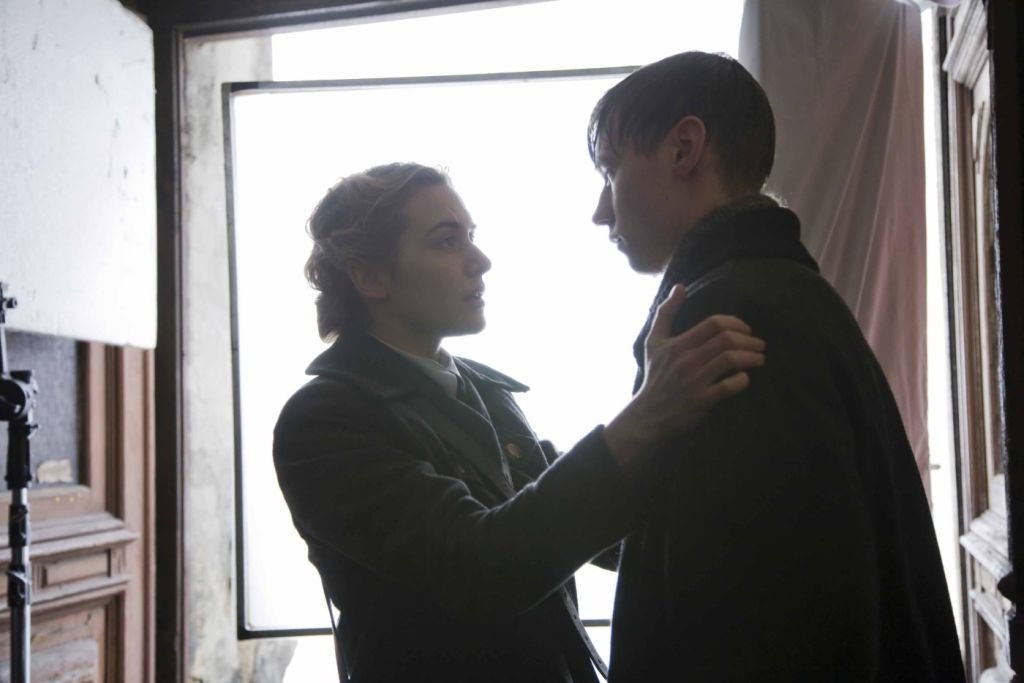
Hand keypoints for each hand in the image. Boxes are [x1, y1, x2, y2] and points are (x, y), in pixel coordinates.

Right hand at [603, 284, 765, 470]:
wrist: (647, 414)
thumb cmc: (654, 376)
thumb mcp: (653, 342)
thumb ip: (666, 313)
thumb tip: (680, 287)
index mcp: (677, 344)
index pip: (714, 323)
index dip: (736, 323)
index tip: (746, 329)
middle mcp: (687, 360)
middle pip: (726, 340)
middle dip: (749, 340)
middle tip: (759, 344)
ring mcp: (695, 381)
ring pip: (731, 360)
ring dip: (751, 358)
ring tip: (759, 359)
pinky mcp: (701, 401)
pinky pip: (729, 386)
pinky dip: (742, 380)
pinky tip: (745, 378)